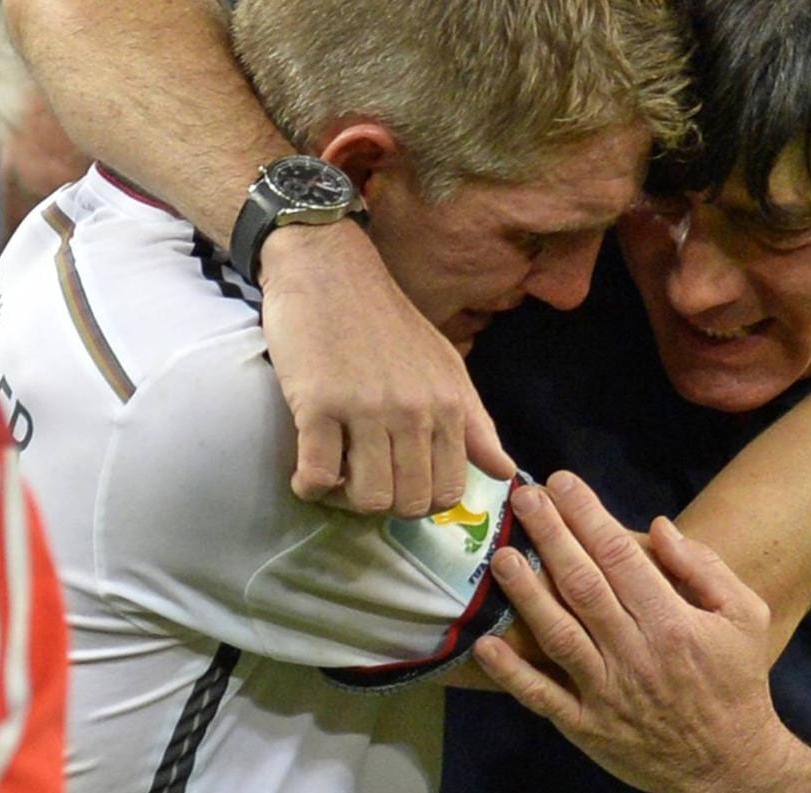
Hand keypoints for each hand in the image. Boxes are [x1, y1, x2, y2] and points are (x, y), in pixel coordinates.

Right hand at [258, 219, 515, 516]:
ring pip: (369, 498)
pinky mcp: (319, 405)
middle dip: (385, 504)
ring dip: (346, 499)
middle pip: (410, 502)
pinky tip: (306, 468)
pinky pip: (318, 476)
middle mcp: (415, 410)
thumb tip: (505, 472)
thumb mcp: (444, 366)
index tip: (399, 484)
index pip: (449, 490)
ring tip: (337, 473)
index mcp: (449, 404)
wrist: (329, 269)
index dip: (422, 502)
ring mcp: (368, 409)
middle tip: (363, 480)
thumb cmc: (386, 321)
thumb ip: (474, 423)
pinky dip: (309, 485)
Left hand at [473, 471, 782, 792]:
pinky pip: (542, 698)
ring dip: (526, 594)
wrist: (729, 765)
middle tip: (522, 498)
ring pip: (558, 634)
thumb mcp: (745, 616)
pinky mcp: (587, 727)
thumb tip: (658, 526)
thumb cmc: (736, 682)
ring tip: (499, 557)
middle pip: (583, 585)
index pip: (620, 555)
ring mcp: (606, 692)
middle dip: (551, 536)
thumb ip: (705, 568)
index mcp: (672, 622)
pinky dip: (512, 673)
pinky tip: (485, 645)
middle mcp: (634, 653)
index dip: (587, 515)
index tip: (561, 482)